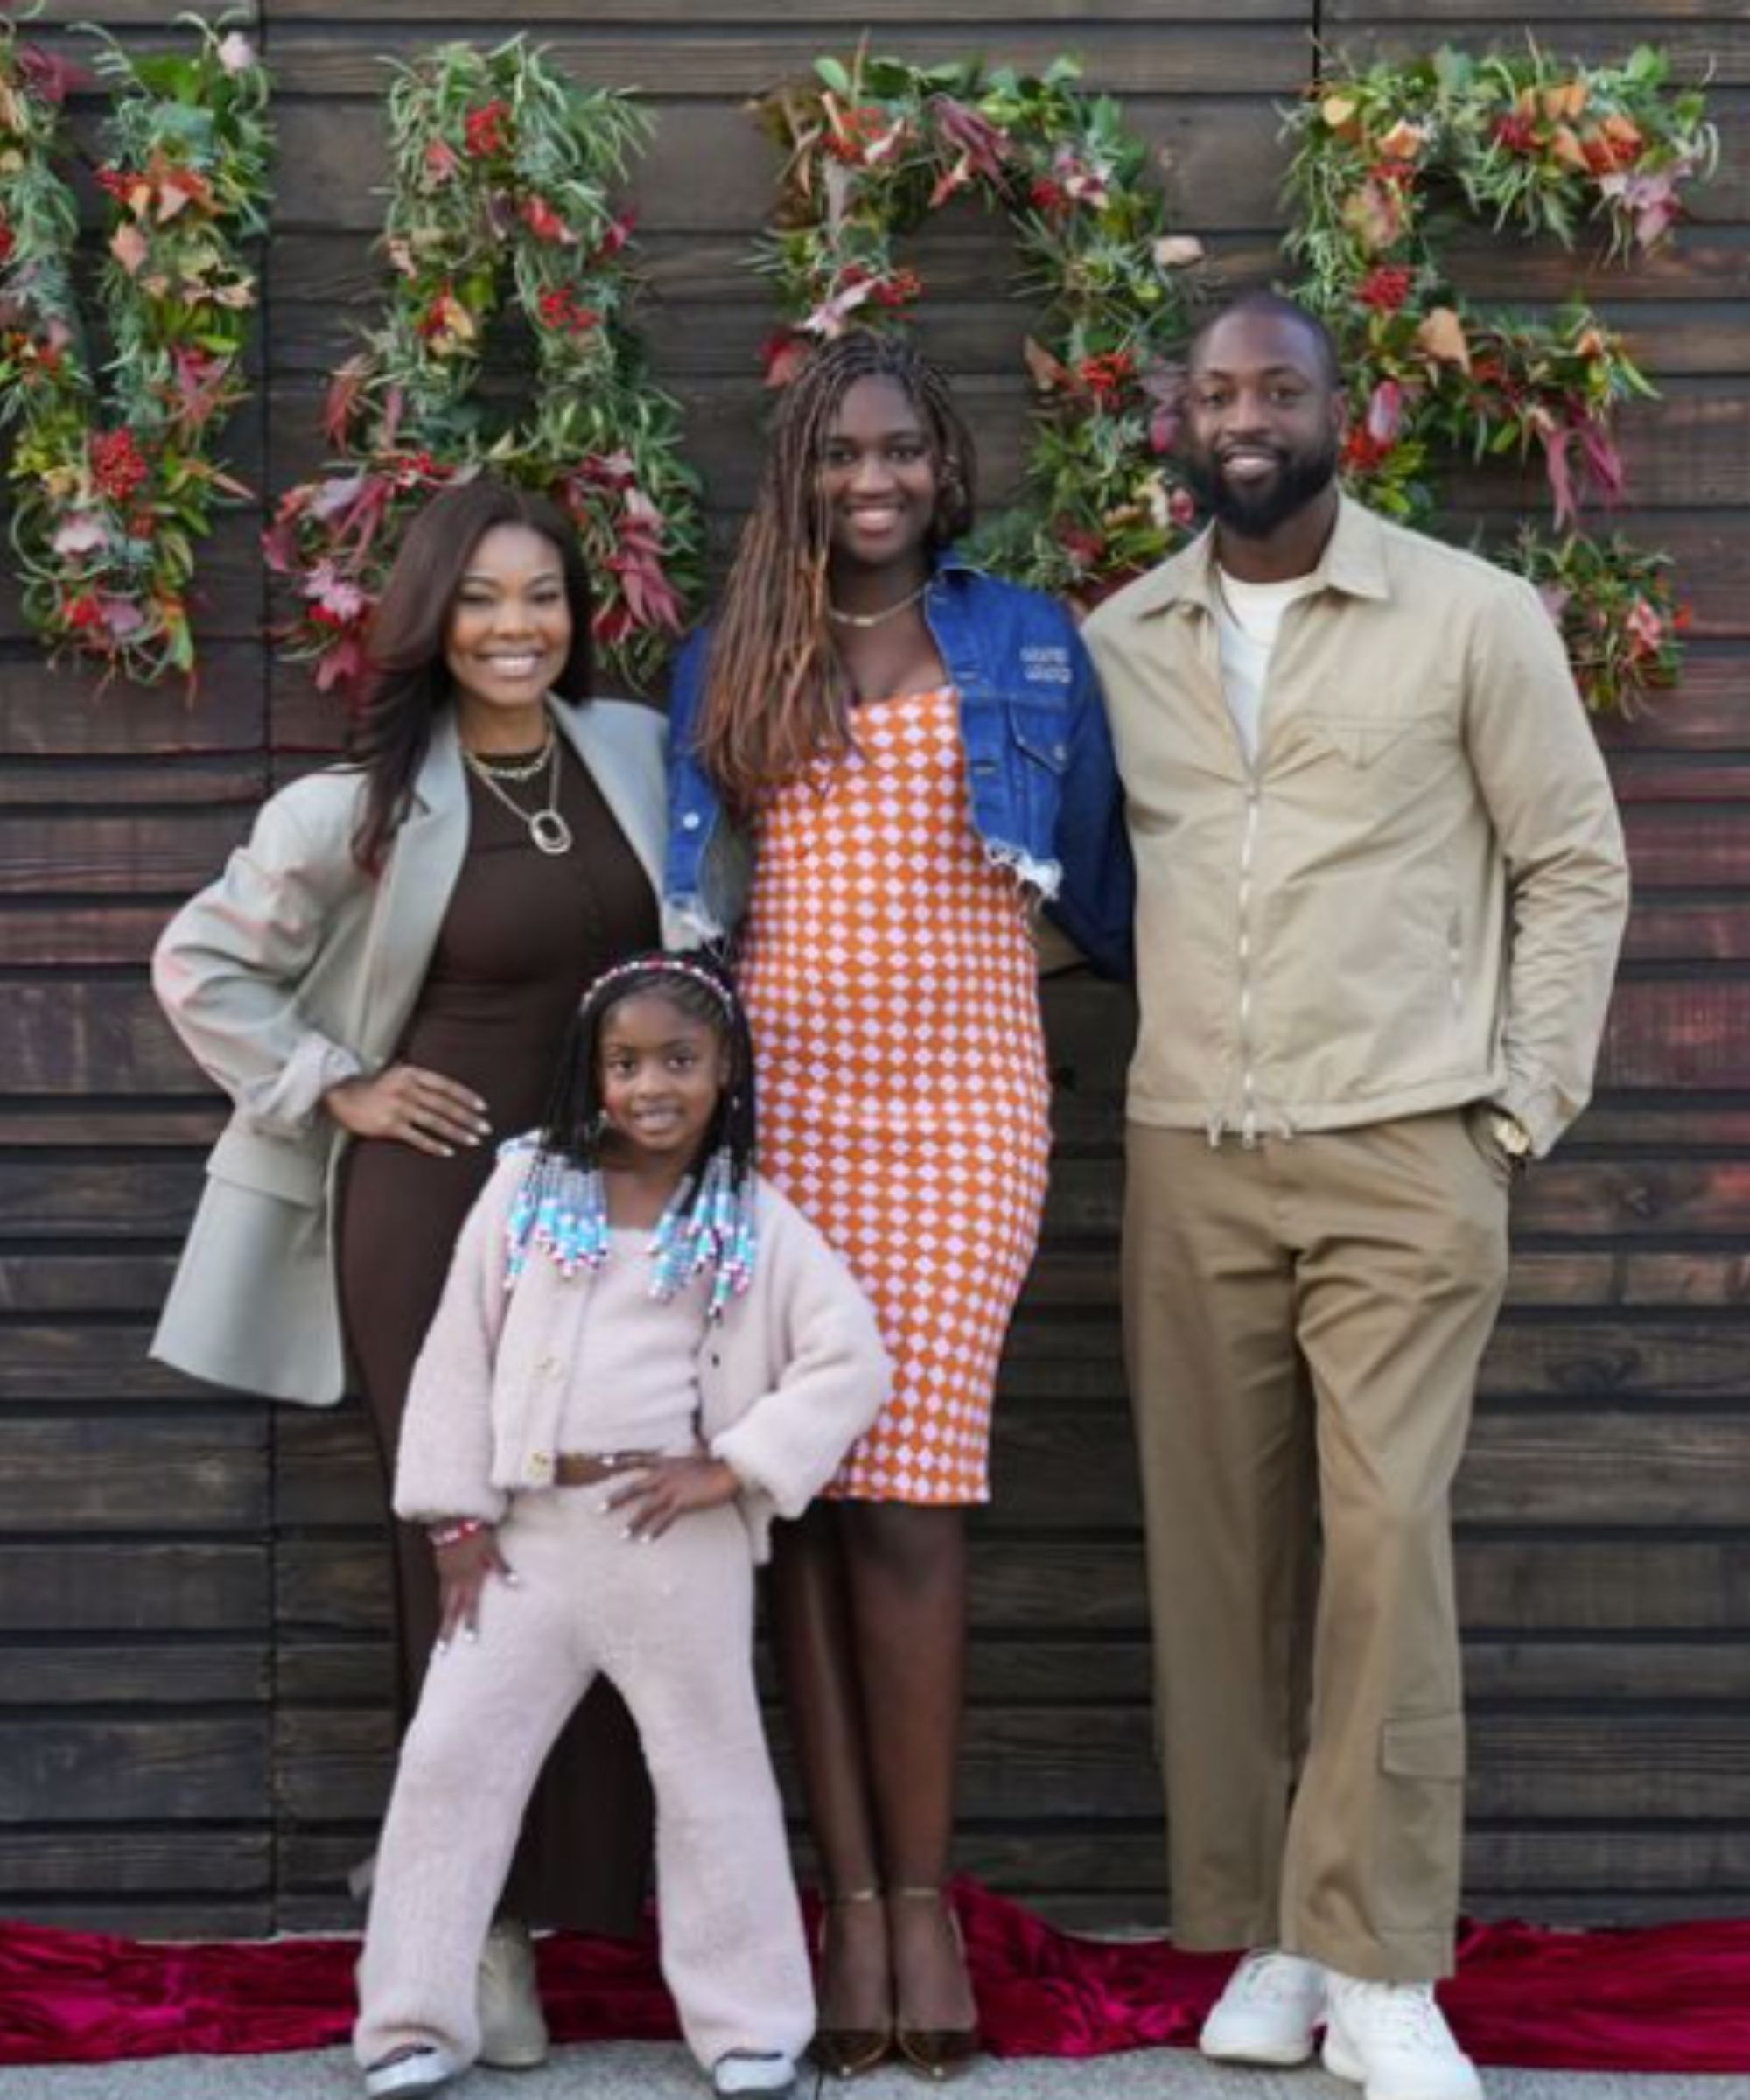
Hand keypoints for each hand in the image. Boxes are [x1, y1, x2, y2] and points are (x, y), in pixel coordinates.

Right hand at [324, 1063, 490, 1155]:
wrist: (342, 1095)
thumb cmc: (374, 1086)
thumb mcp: (398, 1073)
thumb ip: (421, 1080)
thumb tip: (449, 1089)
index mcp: (412, 1074)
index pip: (446, 1085)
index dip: (467, 1096)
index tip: (483, 1107)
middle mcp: (407, 1089)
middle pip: (445, 1105)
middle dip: (468, 1118)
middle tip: (485, 1128)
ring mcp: (398, 1107)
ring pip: (435, 1122)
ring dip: (457, 1132)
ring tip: (473, 1140)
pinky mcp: (389, 1126)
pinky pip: (417, 1138)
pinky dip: (434, 1145)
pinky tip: (448, 1152)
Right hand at [432, 1524, 515, 1647]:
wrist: (454, 1517)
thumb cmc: (478, 1533)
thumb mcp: (493, 1549)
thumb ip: (501, 1567)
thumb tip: (515, 1582)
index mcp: (470, 1578)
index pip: (470, 1606)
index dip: (470, 1624)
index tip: (469, 1642)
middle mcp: (455, 1581)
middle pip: (449, 1611)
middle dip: (445, 1632)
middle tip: (440, 1651)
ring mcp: (444, 1574)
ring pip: (442, 1601)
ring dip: (442, 1617)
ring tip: (441, 1634)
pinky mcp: (439, 1566)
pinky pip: (440, 1587)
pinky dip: (441, 1599)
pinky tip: (443, 1604)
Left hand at [605, 1456, 739, 1540]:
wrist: (729, 1469)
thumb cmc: (717, 1461)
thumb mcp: (701, 1451)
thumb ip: (695, 1445)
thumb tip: (698, 1437)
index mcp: (666, 1461)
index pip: (637, 1459)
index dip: (619, 1459)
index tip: (601, 1461)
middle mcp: (664, 1474)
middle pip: (634, 1486)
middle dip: (616, 1498)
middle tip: (599, 1509)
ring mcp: (672, 1488)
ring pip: (646, 1508)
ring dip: (633, 1523)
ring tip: (622, 1535)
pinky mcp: (682, 1502)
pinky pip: (664, 1519)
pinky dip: (654, 1531)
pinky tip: (644, 1541)